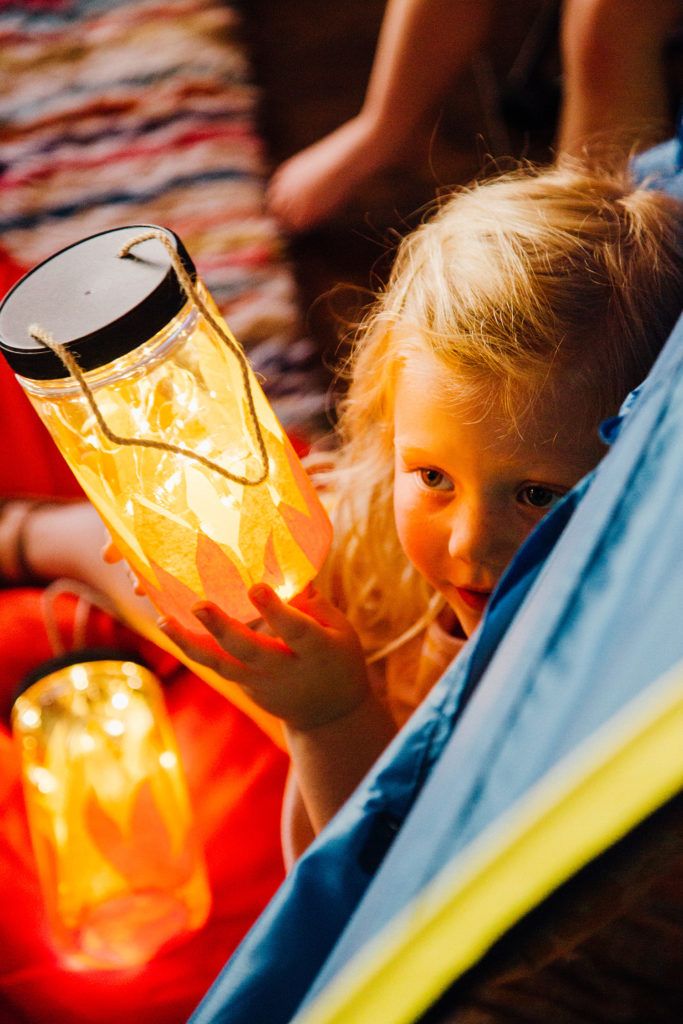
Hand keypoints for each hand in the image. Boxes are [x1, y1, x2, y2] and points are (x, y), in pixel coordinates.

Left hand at [159, 582, 370, 732]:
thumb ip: (314, 603)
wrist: (328, 714)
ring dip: (191, 642)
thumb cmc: (337, 658)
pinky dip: (191, 647)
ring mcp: (260, 682)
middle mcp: (284, 669)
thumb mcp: (341, 630)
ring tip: (164, 621)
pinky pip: (215, 665)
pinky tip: (169, 626)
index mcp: (317, 651)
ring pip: (222, 664)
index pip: (295, 631)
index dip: (276, 611)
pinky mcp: (243, 686)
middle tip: (199, 605)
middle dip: (222, 628)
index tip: (256, 587)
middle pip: (249, 650)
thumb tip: (288, 569)